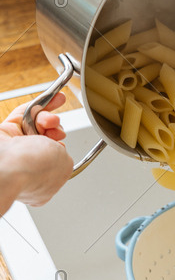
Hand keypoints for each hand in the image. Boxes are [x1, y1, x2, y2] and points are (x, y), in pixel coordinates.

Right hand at [0, 93, 72, 210]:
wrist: (10, 165)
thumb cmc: (35, 170)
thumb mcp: (65, 166)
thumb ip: (65, 157)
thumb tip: (60, 148)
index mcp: (40, 182)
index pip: (53, 161)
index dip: (59, 148)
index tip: (62, 140)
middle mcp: (26, 165)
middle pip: (44, 139)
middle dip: (54, 130)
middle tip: (57, 131)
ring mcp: (15, 149)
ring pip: (35, 126)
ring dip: (47, 118)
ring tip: (50, 120)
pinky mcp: (4, 132)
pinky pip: (23, 114)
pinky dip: (38, 105)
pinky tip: (53, 98)